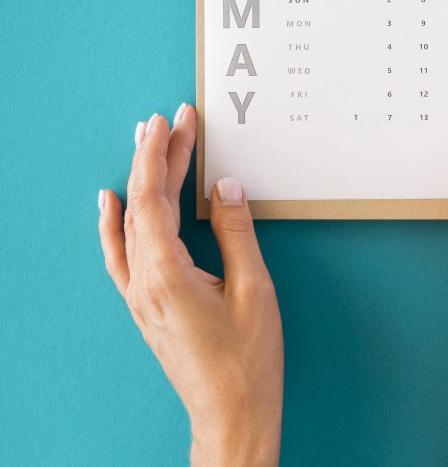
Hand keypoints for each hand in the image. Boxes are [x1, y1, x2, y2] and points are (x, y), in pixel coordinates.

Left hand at [98, 105, 282, 466]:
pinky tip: (107, 204)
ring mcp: (139, 296)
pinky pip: (119, 254)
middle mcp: (143, 282)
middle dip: (156, 157)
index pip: (155, 197)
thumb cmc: (247, 358)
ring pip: (129, 224)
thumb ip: (235, 231)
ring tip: (143, 143)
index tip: (175, 120)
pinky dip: (112, 223)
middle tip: (169, 120)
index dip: (165, 153)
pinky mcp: (145, 306)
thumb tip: (225, 186)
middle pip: (141, 205)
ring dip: (137, 180)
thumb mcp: (252, 288)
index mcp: (167, 273)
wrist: (231, 414)